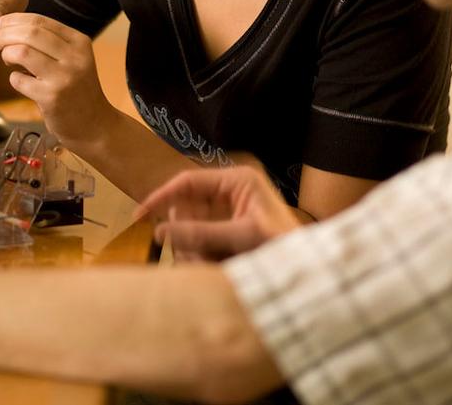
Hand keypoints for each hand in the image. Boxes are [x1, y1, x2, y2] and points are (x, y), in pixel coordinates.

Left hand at [0, 12, 113, 144]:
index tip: (0, 25)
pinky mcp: (51, 98)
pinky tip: (21, 81)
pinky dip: (13, 78)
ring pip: (22, 52)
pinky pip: (19, 80)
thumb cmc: (76, 88)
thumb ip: (46, 41)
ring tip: (7, 60)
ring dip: (6, 53)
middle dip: (5, 35)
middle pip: (29, 33)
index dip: (13, 20)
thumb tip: (6, 26)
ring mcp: (63, 78)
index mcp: (79, 42)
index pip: (39, 21)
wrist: (94, 124)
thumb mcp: (72, 58)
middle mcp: (74, 57)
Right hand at [137, 166, 302, 261]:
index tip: (139, 216)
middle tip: (192, 257)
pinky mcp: (228, 233)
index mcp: (236, 180)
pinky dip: (201, 257)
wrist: (312, 271)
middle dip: (184, 234)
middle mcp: (230, 193)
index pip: (188, 182)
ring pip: (191, 229)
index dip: (161, 197)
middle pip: (187, 208)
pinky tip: (214, 268)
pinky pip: (201, 243)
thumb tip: (159, 232)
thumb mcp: (242, 236)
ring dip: (193, 250)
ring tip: (211, 266)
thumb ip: (201, 233)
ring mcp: (228, 214)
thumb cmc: (284, 245)